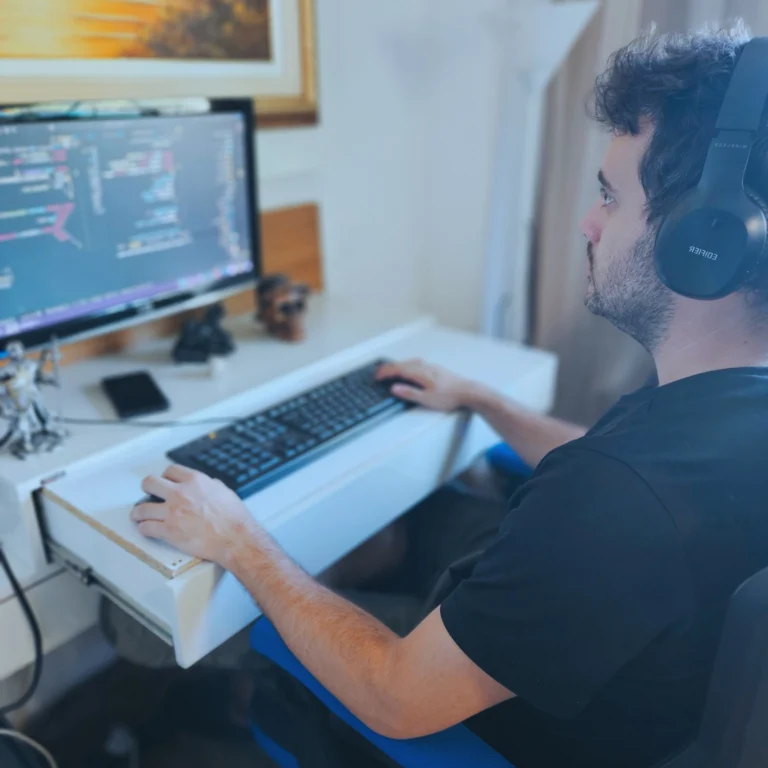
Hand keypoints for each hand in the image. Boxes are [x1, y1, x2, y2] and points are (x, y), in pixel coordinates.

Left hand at [131, 464, 263, 566]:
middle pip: (150, 483)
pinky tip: (147, 529)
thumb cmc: (234, 518)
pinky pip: (146, 527)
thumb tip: (207, 485)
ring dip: (139, 512)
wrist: (235, 538)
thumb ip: (210, 486)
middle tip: (148, 494)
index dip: (165, 477)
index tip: (164, 482)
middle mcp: (180, 493)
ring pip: (142, 508)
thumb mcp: (224, 492)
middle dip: (147, 488)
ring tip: (139, 515)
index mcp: (195, 481)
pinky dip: (145, 529)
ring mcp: (172, 512)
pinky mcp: (169, 531)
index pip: (170, 471)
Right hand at [376, 359, 478, 411]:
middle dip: (389, 367)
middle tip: (379, 372)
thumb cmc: (450, 396)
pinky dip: (409, 364)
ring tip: (392, 369)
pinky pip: (418, 363)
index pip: (398, 370)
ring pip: (411, 362)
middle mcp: (425, 367)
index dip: (386, 372)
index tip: (376, 376)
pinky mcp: (437, 369)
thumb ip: (409, 393)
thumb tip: (394, 388)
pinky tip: (412, 369)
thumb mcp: (427, 399)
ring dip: (399, 365)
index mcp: (420, 373)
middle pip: (403, 364)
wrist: (469, 391)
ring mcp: (432, 367)